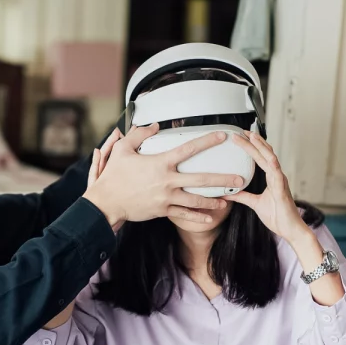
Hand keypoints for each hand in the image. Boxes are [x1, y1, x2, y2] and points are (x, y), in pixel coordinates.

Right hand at [83, 124, 244, 226]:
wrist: (106, 202)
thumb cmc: (114, 176)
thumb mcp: (122, 149)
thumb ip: (139, 135)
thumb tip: (154, 126)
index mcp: (160, 163)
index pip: (189, 149)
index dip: (207, 141)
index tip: (222, 137)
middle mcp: (167, 181)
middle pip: (201, 180)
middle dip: (223, 179)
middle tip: (239, 178)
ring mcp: (166, 198)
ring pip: (196, 200)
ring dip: (214, 200)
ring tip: (228, 200)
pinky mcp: (163, 210)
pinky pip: (184, 215)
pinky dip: (198, 217)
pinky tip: (210, 218)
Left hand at [224, 131, 310, 243]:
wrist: (290, 230)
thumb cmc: (277, 216)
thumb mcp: (255, 203)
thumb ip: (243, 196)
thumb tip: (227, 193)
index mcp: (272, 178)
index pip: (261, 158)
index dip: (253, 146)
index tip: (243, 136)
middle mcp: (277, 176)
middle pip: (265, 154)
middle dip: (254, 141)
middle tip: (243, 131)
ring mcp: (281, 182)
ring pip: (271, 160)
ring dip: (261, 147)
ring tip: (252, 136)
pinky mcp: (282, 191)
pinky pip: (278, 176)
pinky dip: (273, 165)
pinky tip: (269, 158)